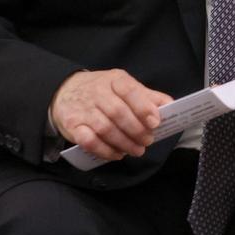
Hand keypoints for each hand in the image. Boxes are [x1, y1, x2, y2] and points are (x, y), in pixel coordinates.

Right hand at [50, 70, 171, 161]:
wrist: (64, 91)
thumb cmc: (102, 91)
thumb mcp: (123, 86)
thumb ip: (147, 96)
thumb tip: (169, 105)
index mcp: (114, 80)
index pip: (129, 90)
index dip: (143, 107)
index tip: (155, 122)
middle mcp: (97, 92)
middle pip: (118, 113)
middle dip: (136, 130)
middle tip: (147, 141)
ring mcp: (83, 109)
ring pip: (105, 128)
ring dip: (124, 143)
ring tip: (136, 150)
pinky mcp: (72, 125)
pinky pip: (89, 141)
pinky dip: (105, 150)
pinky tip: (117, 154)